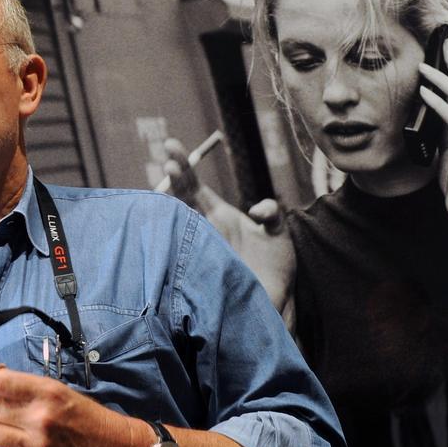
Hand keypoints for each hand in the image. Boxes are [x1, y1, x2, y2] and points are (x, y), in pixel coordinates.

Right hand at [163, 139, 295, 310]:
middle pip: (181, 199)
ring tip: (168, 184)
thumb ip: (271, 212)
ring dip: (171, 205)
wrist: (274, 301)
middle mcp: (204, 230)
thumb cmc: (275, 266)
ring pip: (176, 223)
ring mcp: (199, 249)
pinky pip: (180, 252)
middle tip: (168, 159)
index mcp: (219, 216)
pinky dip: (172, 239)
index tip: (171, 146)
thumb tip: (257, 209)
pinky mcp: (199, 269)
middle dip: (175, 178)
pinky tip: (168, 221)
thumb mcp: (279, 232)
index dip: (183, 167)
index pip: (194, 187)